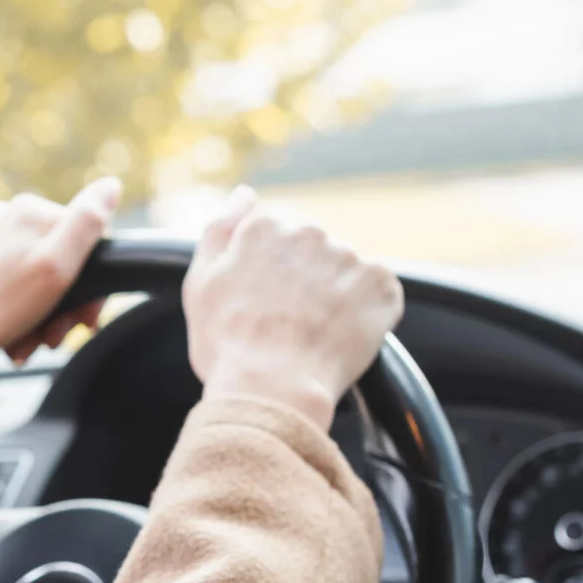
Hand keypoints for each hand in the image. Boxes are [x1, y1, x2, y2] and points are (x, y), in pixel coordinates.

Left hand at [0, 177, 121, 392]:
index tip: (83, 320)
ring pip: (27, 281)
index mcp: (29, 212)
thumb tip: (111, 186)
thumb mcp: (52, 268)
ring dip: (35, 319)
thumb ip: (86, 224)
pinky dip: (8, 315)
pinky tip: (3, 338)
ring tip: (22, 345)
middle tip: (51, 338)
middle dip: (60, 308)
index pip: (85, 243)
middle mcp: (0, 218)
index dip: (89, 288)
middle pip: (55, 264)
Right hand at [182, 186, 402, 429]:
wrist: (272, 388)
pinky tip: (339, 334)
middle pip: (310, 248)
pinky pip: (376, 290)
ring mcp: (348, 256)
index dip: (267, 272)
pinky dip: (364, 310)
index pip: (273, 236)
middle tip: (287, 321)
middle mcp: (309, 231)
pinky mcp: (381, 284)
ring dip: (334, 292)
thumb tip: (244, 194)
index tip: (262, 302)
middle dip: (304, 277)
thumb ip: (220, 229)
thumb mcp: (201, 282)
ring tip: (314, 331)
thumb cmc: (226, 342)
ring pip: (342, 269)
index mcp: (263, 226)